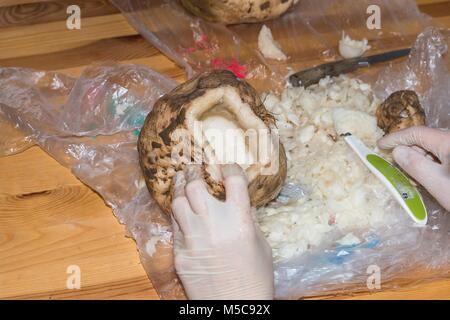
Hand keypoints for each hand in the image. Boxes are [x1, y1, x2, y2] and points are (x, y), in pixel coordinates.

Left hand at [171, 164, 273, 299]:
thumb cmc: (255, 277)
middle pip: (196, 185)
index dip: (229, 167)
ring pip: (177, 202)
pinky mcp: (180, 251)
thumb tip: (239, 201)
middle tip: (194, 165)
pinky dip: (178, 213)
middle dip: (194, 170)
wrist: (234, 306)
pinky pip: (175, 225)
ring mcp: (192, 237)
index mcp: (238, 220)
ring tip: (182, 179)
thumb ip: (248, 219)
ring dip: (180, 187)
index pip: (232, 180)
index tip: (227, 164)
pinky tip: (180, 208)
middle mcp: (212, 223)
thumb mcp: (260, 244)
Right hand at [378, 126, 449, 210]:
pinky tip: (431, 172)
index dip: (396, 138)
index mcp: (449, 143)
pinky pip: (446, 151)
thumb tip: (397, 151)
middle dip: (409, 147)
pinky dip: (434, 159)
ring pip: (437, 144)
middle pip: (428, 137)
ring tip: (413, 170)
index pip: (417, 133)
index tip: (380, 145)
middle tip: (394, 161)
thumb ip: (415, 165)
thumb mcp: (437, 185)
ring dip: (422, 155)